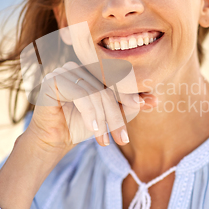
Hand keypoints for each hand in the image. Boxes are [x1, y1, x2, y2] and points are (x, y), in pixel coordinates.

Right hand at [26, 61, 157, 153]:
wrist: (54, 140)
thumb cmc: (81, 126)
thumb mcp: (110, 116)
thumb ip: (130, 105)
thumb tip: (154, 99)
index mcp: (93, 70)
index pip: (117, 78)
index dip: (132, 93)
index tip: (150, 105)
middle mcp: (79, 66)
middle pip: (107, 87)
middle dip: (117, 115)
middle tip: (123, 138)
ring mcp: (64, 70)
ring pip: (95, 93)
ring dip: (103, 120)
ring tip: (105, 141)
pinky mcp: (53, 80)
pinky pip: (80, 94)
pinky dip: (90, 114)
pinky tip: (94, 130)